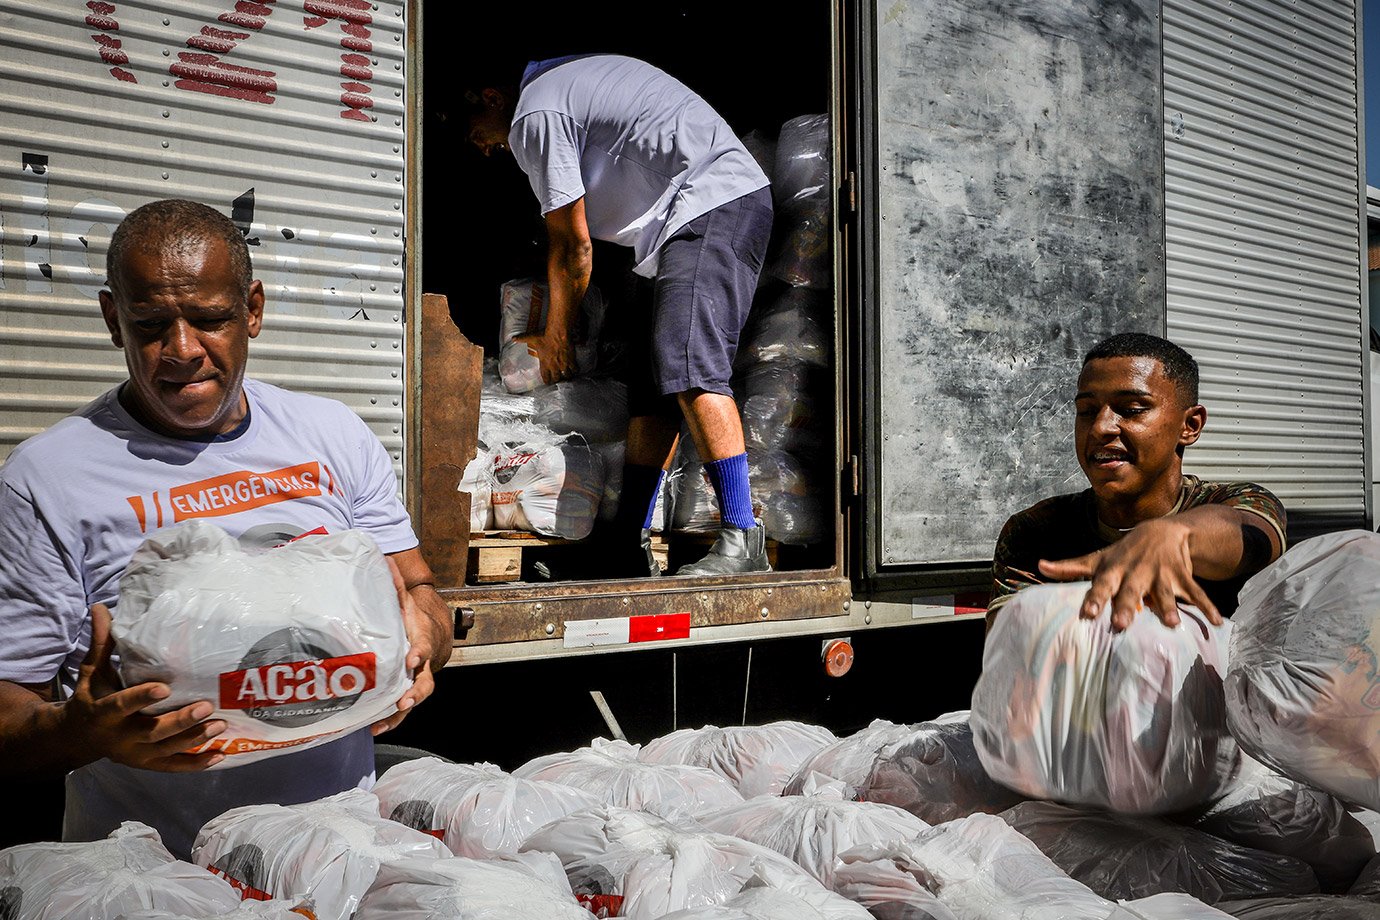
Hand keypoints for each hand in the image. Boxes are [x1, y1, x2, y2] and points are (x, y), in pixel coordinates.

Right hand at [61, 604, 225, 771]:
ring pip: (167, 751)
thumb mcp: (92, 672)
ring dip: (194, 739)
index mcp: (103, 713)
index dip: (141, 698)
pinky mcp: (147, 764)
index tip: (165, 687)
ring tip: (221, 725)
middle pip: (152, 732)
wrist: (77, 738)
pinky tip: (220, 755)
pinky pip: (173, 767)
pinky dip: (196, 763)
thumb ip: (102, 643)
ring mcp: (135, 755)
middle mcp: (120, 738)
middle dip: (180, 721)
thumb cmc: (91, 697)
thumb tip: (101, 607)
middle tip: (207, 706)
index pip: (121, 705)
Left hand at [372, 558, 450, 735]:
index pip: (423, 646)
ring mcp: (416, 680)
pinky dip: (390, 718)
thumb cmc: (414, 618)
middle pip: (425, 681)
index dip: (418, 653)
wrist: (430, 633)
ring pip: (413, 699)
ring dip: (399, 713)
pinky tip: (374, 727)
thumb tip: (383, 559)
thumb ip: (394, 585)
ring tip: (382, 723)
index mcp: (422, 640)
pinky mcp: (406, 691)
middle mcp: (422, 664)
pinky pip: (401, 708)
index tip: (411, 659)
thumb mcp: (405, 600)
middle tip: (404, 700)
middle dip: (415, 692)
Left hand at [514, 332, 575, 384]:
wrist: (557, 334)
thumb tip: (513, 338)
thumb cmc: (545, 337)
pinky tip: (575, 370)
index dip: (547, 381)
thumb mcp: (531, 338)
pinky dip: (575, 370)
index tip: (548, 382)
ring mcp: (563, 364)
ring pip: (567, 376)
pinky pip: (574, 369)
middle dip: (557, 380)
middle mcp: (554, 366)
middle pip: (556, 379)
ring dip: (567, 377)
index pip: (545, 378)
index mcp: (544, 364)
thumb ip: (522, 339)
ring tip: (567, 377)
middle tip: (558, 379)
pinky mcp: (571, 360)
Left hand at [1037, 518, 1220, 630]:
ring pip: (1164, 593)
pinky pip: (1196, 592)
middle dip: (1126, 606)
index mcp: (1114, 570)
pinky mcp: (1182, 576)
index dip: (1094, 598)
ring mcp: (1161, 573)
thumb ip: (1071, 567)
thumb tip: (1039, 566)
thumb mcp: (1098, 558)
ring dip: (1169, 608)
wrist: (1162, 530)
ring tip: (1172, 625)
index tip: (1086, 613)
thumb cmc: (1123, 553)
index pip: (1101, 585)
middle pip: (1130, 591)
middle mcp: (1136, 571)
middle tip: (1120, 625)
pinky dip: (1207, 607)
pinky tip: (1216, 622)